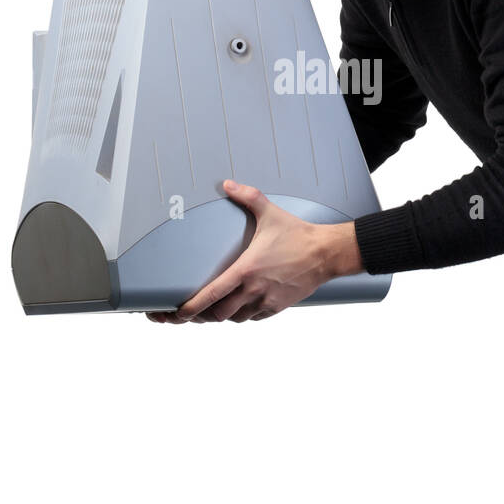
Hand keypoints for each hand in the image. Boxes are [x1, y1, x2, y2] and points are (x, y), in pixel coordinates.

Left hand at [144, 179, 361, 323]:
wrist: (327, 253)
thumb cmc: (298, 234)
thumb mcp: (270, 213)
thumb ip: (247, 197)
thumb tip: (228, 184)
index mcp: (245, 270)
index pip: (210, 296)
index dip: (190, 308)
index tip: (176, 313)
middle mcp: (253, 290)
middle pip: (218, 314)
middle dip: (204, 314)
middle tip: (194, 310)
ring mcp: (266, 301)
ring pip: (235, 319)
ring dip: (224, 315)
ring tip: (216, 307)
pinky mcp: (278, 307)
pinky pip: (254, 318)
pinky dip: (244, 315)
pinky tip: (241, 306)